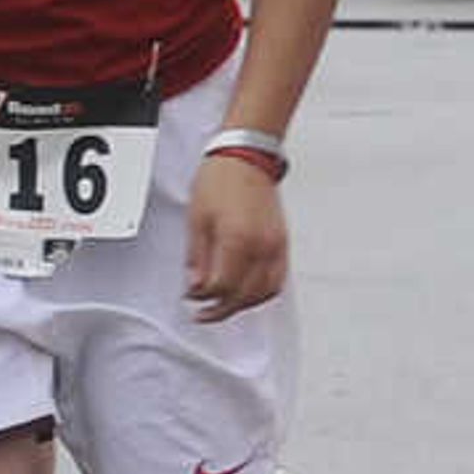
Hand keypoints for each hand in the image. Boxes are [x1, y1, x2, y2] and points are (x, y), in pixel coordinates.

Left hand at [185, 152, 289, 319]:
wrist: (246, 159)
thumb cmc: (220, 182)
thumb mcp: (196, 220)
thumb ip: (197, 258)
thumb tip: (195, 285)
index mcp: (238, 239)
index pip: (223, 286)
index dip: (204, 297)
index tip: (190, 296)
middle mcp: (263, 246)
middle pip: (246, 295)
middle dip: (223, 309)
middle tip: (204, 314)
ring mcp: (277, 245)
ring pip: (266, 292)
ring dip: (245, 305)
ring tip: (223, 307)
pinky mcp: (283, 243)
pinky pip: (278, 279)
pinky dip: (263, 293)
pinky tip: (246, 294)